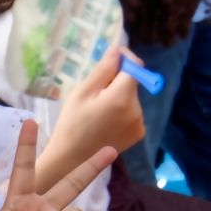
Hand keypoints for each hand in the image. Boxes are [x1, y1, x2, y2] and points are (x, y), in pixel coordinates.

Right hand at [50, 44, 144, 161]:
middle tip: (93, 91)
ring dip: (118, 96)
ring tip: (96, 109)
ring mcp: (140, 123)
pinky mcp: (139, 133)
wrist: (72, 159)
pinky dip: (121, 111)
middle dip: (117, 81)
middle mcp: (137, 109)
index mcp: (122, 97)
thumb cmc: (71, 124)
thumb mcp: (81, 93)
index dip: (125, 58)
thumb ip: (102, 70)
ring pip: (131, 98)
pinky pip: (133, 112)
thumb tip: (117, 50)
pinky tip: (104, 120)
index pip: (136, 67)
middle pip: (132, 83)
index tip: (112, 57)